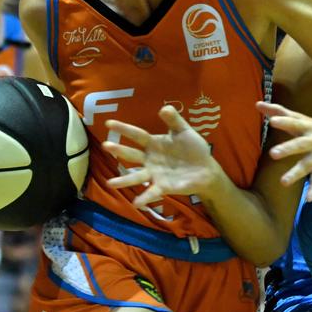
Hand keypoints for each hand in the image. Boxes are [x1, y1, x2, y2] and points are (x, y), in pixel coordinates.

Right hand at [102, 105, 218, 209]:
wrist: (206, 170)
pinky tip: (136, 203)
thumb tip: (164, 108)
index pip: (137, 135)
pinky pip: (152, 192)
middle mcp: (150, 159)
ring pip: (136, 177)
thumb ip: (174, 120)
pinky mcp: (163, 187)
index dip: (124, 129)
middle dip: (119, 150)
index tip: (109, 123)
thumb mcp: (184, 131)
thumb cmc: (193, 149)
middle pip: (132, 155)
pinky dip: (145, 198)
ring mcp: (155, 174)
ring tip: (110, 183)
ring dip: (124, 180)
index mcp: (154, 144)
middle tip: (106, 145)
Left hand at [257, 100, 311, 201]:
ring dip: (296, 173)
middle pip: (300, 144)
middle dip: (288, 149)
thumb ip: (278, 112)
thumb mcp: (299, 118)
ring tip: (283, 182)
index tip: (272, 121)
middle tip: (273, 154)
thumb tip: (257, 104)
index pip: (293, 122)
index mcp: (306, 126)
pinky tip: (308, 199)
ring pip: (307, 164)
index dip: (284, 121)